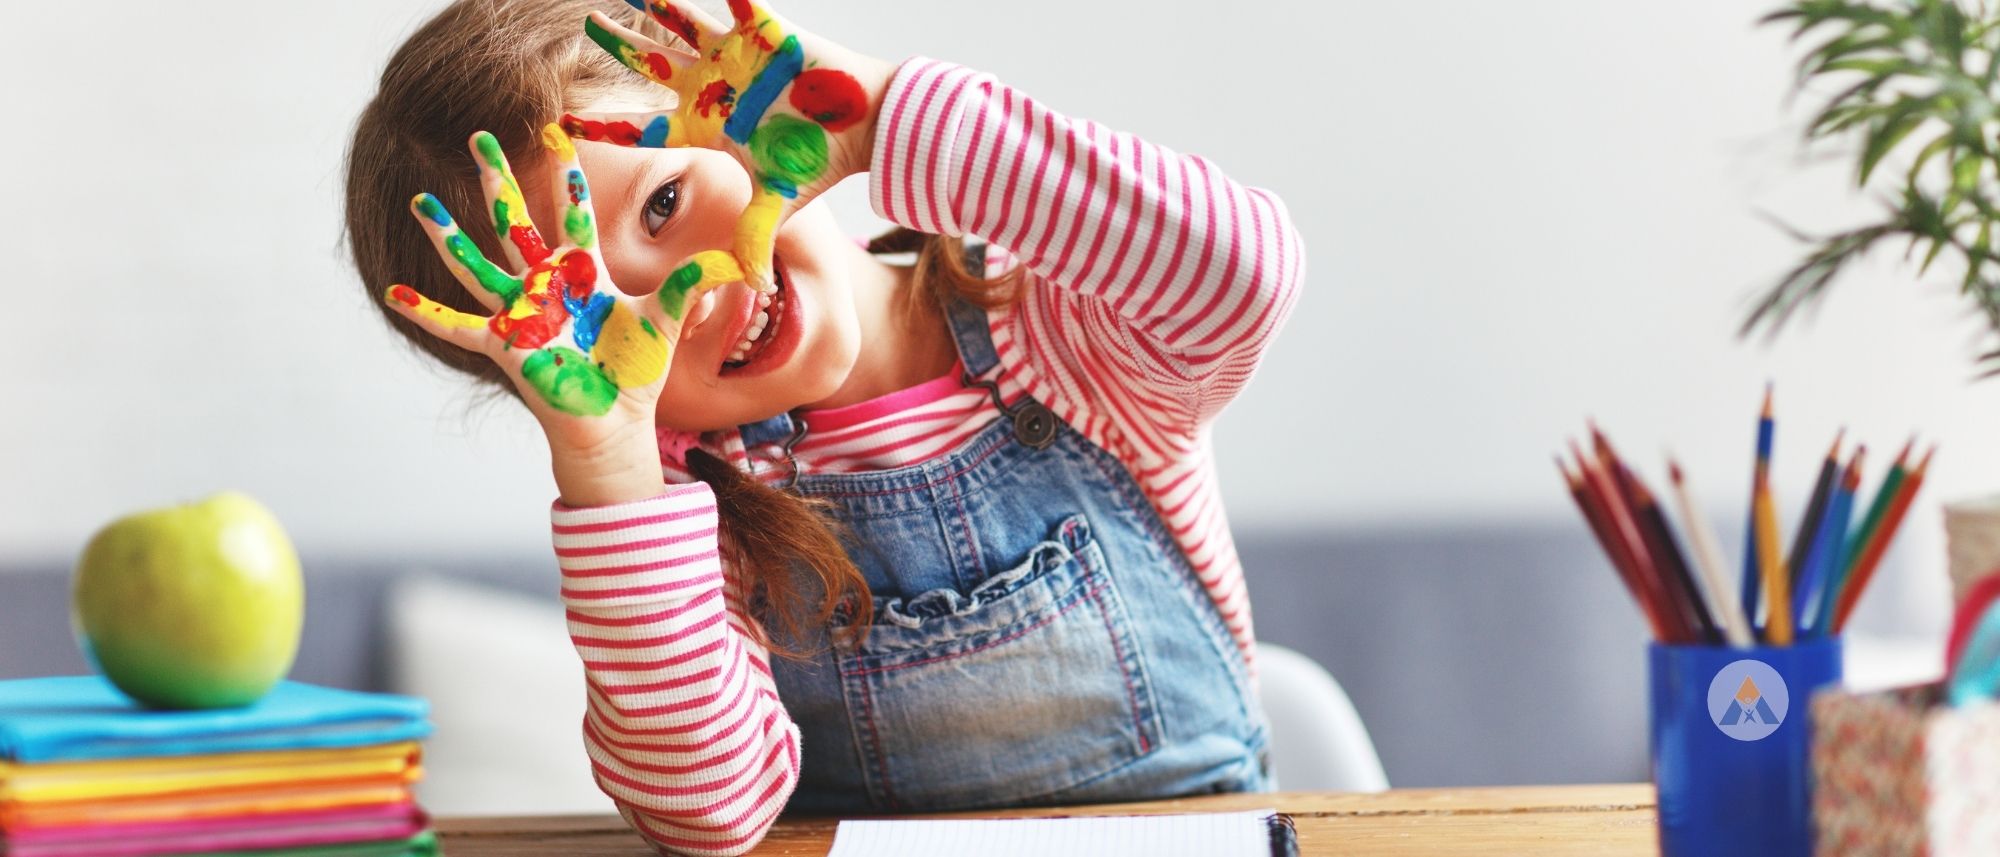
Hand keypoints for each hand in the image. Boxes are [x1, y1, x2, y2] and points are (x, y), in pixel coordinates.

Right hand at [383, 126, 722, 501]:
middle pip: (516, 222)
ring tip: (420, 202)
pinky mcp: (505, 345)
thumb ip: (693, 287)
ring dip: (448, 235)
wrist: (615, 423)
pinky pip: (457, 325)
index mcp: (584, 274)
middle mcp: (546, 287)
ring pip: (478, 263)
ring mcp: (521, 314)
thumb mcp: (668, 321)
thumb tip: (737, 264)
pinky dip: (425, 311)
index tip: (557, 135)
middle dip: (498, 180)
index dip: (567, 176)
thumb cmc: (635, 373)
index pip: (574, 214)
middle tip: (478, 138)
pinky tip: (394, 293)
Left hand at [565, 0, 894, 293]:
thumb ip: (754, 239)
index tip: (561, 124)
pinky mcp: (763, 27)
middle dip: (617, 46)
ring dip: (650, 3)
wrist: (864, 125)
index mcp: (706, 126)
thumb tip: (751, 290)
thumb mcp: (777, 203)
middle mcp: (712, 87)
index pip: (642, 127)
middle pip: (649, 63)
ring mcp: (734, 54)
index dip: (602, 126)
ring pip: (678, 21)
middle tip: (583, 26)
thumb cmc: (820, 160)